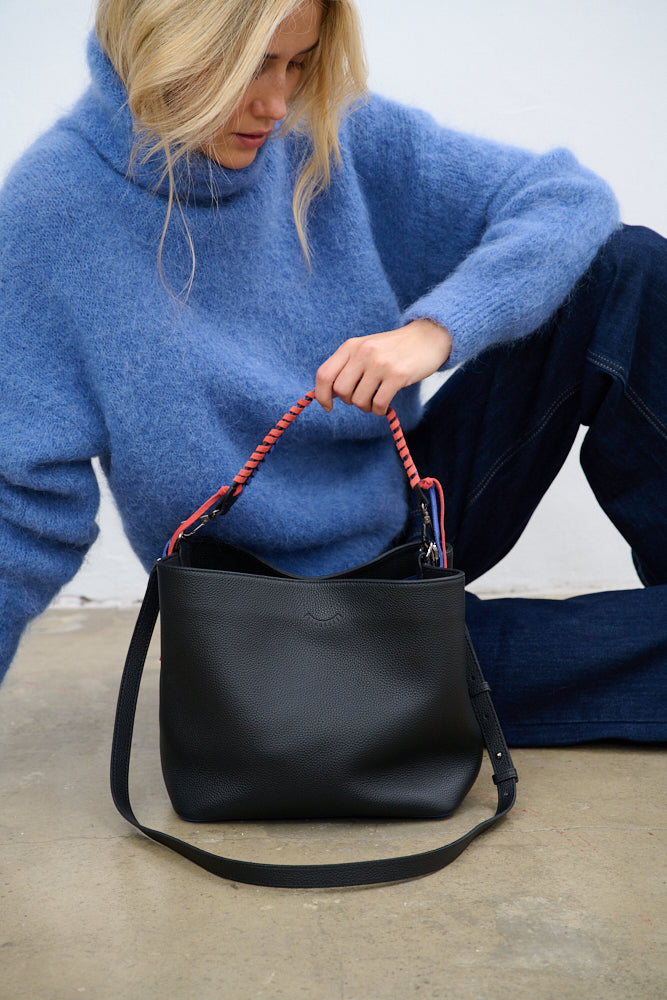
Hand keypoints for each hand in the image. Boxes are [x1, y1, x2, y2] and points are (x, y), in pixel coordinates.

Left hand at [314, 320, 452, 414]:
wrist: (428, 337)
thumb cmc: (394, 349)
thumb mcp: (366, 349)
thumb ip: (347, 367)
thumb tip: (328, 394)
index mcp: (351, 346)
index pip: (324, 374)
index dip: (321, 395)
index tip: (328, 406)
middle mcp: (363, 352)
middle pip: (340, 390)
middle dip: (349, 401)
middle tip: (362, 398)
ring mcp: (380, 363)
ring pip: (359, 400)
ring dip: (366, 407)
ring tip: (375, 401)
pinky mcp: (398, 375)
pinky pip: (378, 404)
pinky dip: (379, 410)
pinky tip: (384, 406)